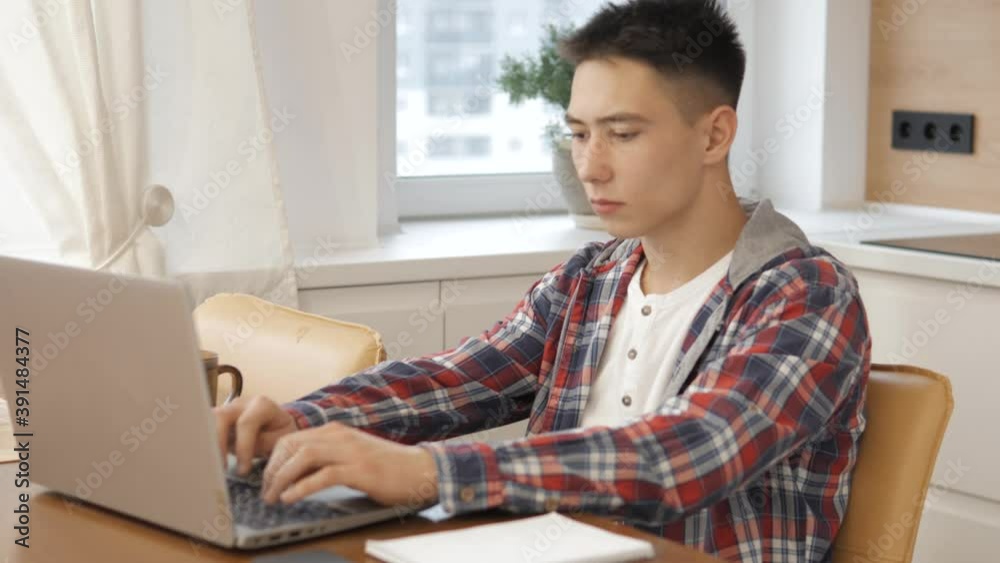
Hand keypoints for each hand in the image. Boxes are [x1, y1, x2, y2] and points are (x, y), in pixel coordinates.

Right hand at [213, 396, 298, 474]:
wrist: (278, 424)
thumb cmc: (280, 432)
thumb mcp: (280, 439)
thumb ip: (263, 444)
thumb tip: (242, 457)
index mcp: (262, 405)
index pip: (246, 423)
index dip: (242, 448)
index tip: (243, 470)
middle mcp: (241, 402)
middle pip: (221, 416)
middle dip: (218, 444)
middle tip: (220, 468)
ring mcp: (227, 408)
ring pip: (208, 420)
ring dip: (208, 444)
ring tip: (212, 466)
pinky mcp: (217, 418)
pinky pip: (205, 428)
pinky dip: (205, 444)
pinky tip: (207, 461)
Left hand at [260, 421, 438, 506]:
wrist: (421, 469)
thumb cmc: (388, 467)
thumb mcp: (352, 456)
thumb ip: (328, 459)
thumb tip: (297, 474)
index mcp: (336, 431)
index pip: (292, 438)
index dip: (273, 459)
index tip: (267, 479)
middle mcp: (340, 436)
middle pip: (292, 445)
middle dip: (272, 469)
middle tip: (265, 491)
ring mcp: (350, 451)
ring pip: (303, 456)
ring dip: (282, 478)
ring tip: (273, 496)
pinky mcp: (360, 470)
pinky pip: (323, 475)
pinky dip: (302, 487)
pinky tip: (291, 498)